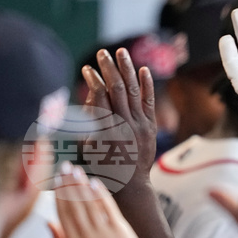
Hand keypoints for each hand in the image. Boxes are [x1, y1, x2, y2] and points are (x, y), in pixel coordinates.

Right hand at [49, 161, 165, 237]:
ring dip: (81, 186)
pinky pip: (107, 208)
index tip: (56, 180)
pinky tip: (95, 183)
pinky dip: (100, 195)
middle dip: (68, 185)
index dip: (58, 195)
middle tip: (65, 168)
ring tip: (77, 171)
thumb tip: (48, 222)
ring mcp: (102, 234)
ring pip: (88, 205)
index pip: (62, 214)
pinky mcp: (119, 230)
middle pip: (74, 206)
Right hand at [82, 47, 156, 186]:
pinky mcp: (150, 127)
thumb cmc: (102, 167)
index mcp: (104, 130)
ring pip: (133, 91)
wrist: (129, 185)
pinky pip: (149, 102)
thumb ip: (89, 120)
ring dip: (127, 70)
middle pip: (116, 89)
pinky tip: (143, 70)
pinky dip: (147, 85)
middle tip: (102, 52)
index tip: (87, 68)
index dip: (93, 80)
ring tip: (121, 52)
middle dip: (109, 68)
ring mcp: (139, 125)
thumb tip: (91, 94)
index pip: (99, 97)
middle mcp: (124, 125)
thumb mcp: (88, 146)